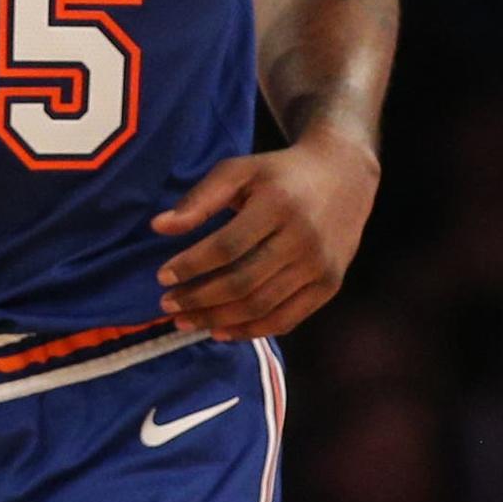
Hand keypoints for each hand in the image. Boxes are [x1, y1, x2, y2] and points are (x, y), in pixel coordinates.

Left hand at [151, 126, 377, 337]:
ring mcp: (319, 266)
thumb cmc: (280, 174)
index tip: (162, 276)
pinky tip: (222, 331)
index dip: (192, 265)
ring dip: (218, 320)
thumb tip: (158, 227)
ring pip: (262, 306)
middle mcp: (303, 238)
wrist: (344, 174)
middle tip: (167, 305)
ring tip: (186, 322)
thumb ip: (200, 199)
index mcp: (278, 205)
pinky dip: (251, 331)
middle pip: (243, 282)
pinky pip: (287, 319)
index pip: (227, 246)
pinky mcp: (330, 285)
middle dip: (199, 299)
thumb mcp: (240, 170)